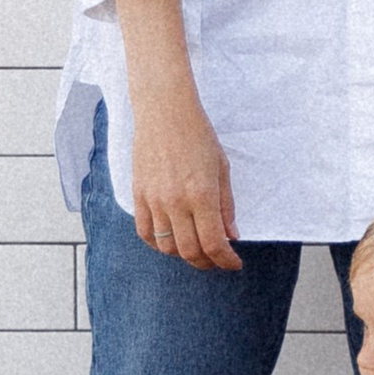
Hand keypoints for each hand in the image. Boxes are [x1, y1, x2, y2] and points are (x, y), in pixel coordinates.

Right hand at [113, 0, 240, 266]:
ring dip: (184, 255)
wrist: (165, 112)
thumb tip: (232, 236)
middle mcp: (176, 202)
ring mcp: (154, 201)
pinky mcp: (138, 196)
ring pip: (167, 247)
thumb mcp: (222, 168)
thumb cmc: (198, 135)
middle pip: (190, 251)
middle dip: (208, 263)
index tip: (234, 263)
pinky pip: (145, 233)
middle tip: (218, 260)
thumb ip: (226, 206)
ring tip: (197, 249)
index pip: (214, 243)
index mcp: (202, 194)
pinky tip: (171, 240)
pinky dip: (159, 244)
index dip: (226, 260)